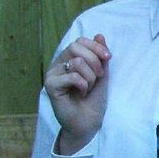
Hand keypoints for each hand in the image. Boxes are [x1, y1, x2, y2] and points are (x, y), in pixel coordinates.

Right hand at [44, 34, 110, 153]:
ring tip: (87, 89)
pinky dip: (83, 86)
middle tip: (99, 78)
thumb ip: (100, 55)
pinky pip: (72, 76)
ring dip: (90, 78)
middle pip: (75, 47)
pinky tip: (81, 94)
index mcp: (68, 59)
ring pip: (76, 62)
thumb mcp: (102, 74)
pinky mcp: (50, 85)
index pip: (80, 41)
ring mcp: (52, 74)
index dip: (95, 46)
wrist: (88, 123)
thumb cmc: (94, 100)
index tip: (108, 58)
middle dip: (94, 62)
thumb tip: (99, 34)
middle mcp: (58, 64)